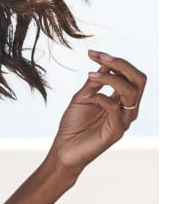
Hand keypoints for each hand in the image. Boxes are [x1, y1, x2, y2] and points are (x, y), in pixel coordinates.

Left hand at [49, 49, 146, 176]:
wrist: (63, 150)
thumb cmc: (73, 125)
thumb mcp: (82, 97)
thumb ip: (94, 82)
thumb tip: (104, 64)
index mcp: (121, 100)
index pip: (129, 75)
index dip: (114, 61)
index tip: (93, 54)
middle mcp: (127, 109)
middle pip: (139, 80)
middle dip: (121, 65)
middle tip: (101, 58)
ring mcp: (123, 121)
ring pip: (131, 92)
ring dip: (112, 79)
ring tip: (92, 74)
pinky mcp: (116, 132)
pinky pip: (115, 109)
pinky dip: (102, 98)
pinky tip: (90, 97)